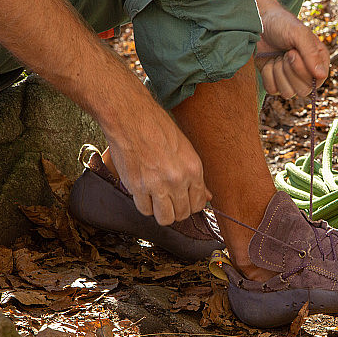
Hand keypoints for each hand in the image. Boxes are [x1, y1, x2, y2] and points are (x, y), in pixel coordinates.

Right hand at [104, 105, 210, 225]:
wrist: (131, 118)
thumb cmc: (157, 128)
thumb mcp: (185, 148)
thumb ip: (196, 176)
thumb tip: (206, 196)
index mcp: (193, 169)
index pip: (198, 204)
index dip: (191, 205)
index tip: (184, 201)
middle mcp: (177, 180)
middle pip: (182, 214)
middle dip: (176, 210)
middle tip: (169, 200)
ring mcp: (157, 185)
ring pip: (165, 218)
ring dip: (161, 212)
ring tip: (157, 200)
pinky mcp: (137, 187)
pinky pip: (145, 210)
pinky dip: (145, 205)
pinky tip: (144, 193)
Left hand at [250, 0, 328, 97]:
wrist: (259, 22)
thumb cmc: (282, 24)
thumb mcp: (299, 34)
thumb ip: (311, 53)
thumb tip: (321, 75)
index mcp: (319, 62)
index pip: (317, 81)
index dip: (302, 70)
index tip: (292, 52)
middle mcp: (307, 74)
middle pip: (303, 91)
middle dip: (289, 71)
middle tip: (285, 53)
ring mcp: (290, 80)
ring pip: (287, 93)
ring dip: (278, 73)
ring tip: (277, 56)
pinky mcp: (275, 82)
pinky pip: (272, 90)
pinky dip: (267, 75)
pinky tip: (269, 61)